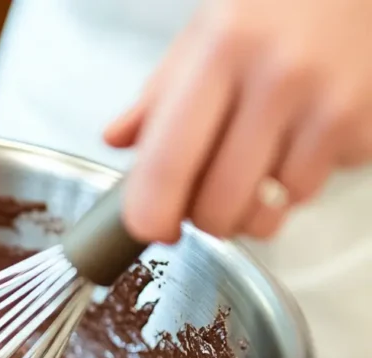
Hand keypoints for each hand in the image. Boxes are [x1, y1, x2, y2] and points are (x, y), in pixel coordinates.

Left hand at [105, 0, 371, 243]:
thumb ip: (159, 94)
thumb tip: (117, 141)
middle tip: (203, 200)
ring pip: (270, 209)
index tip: (150, 228)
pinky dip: (297, 183)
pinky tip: (297, 141)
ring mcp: (327, 105)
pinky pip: (312, 192)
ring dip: (254, 205)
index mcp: (220, 52)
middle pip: (220, 204)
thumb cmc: (278, 6)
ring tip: (253, 165)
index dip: (151, 214)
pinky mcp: (364, 128)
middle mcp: (276, 79)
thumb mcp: (206, 32)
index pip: (168, 162)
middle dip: (205, 220)